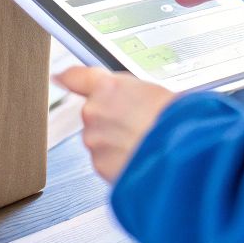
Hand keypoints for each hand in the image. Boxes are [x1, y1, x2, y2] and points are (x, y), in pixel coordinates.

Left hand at [55, 67, 178, 181]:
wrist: (184, 157)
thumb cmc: (179, 122)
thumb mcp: (158, 93)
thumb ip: (133, 94)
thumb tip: (132, 100)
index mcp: (109, 87)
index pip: (77, 76)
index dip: (68, 77)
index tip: (59, 77)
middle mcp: (95, 111)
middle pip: (95, 114)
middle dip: (113, 121)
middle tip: (139, 126)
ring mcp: (95, 140)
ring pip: (101, 140)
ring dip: (118, 144)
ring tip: (145, 145)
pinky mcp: (99, 166)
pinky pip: (107, 162)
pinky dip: (121, 163)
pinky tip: (141, 159)